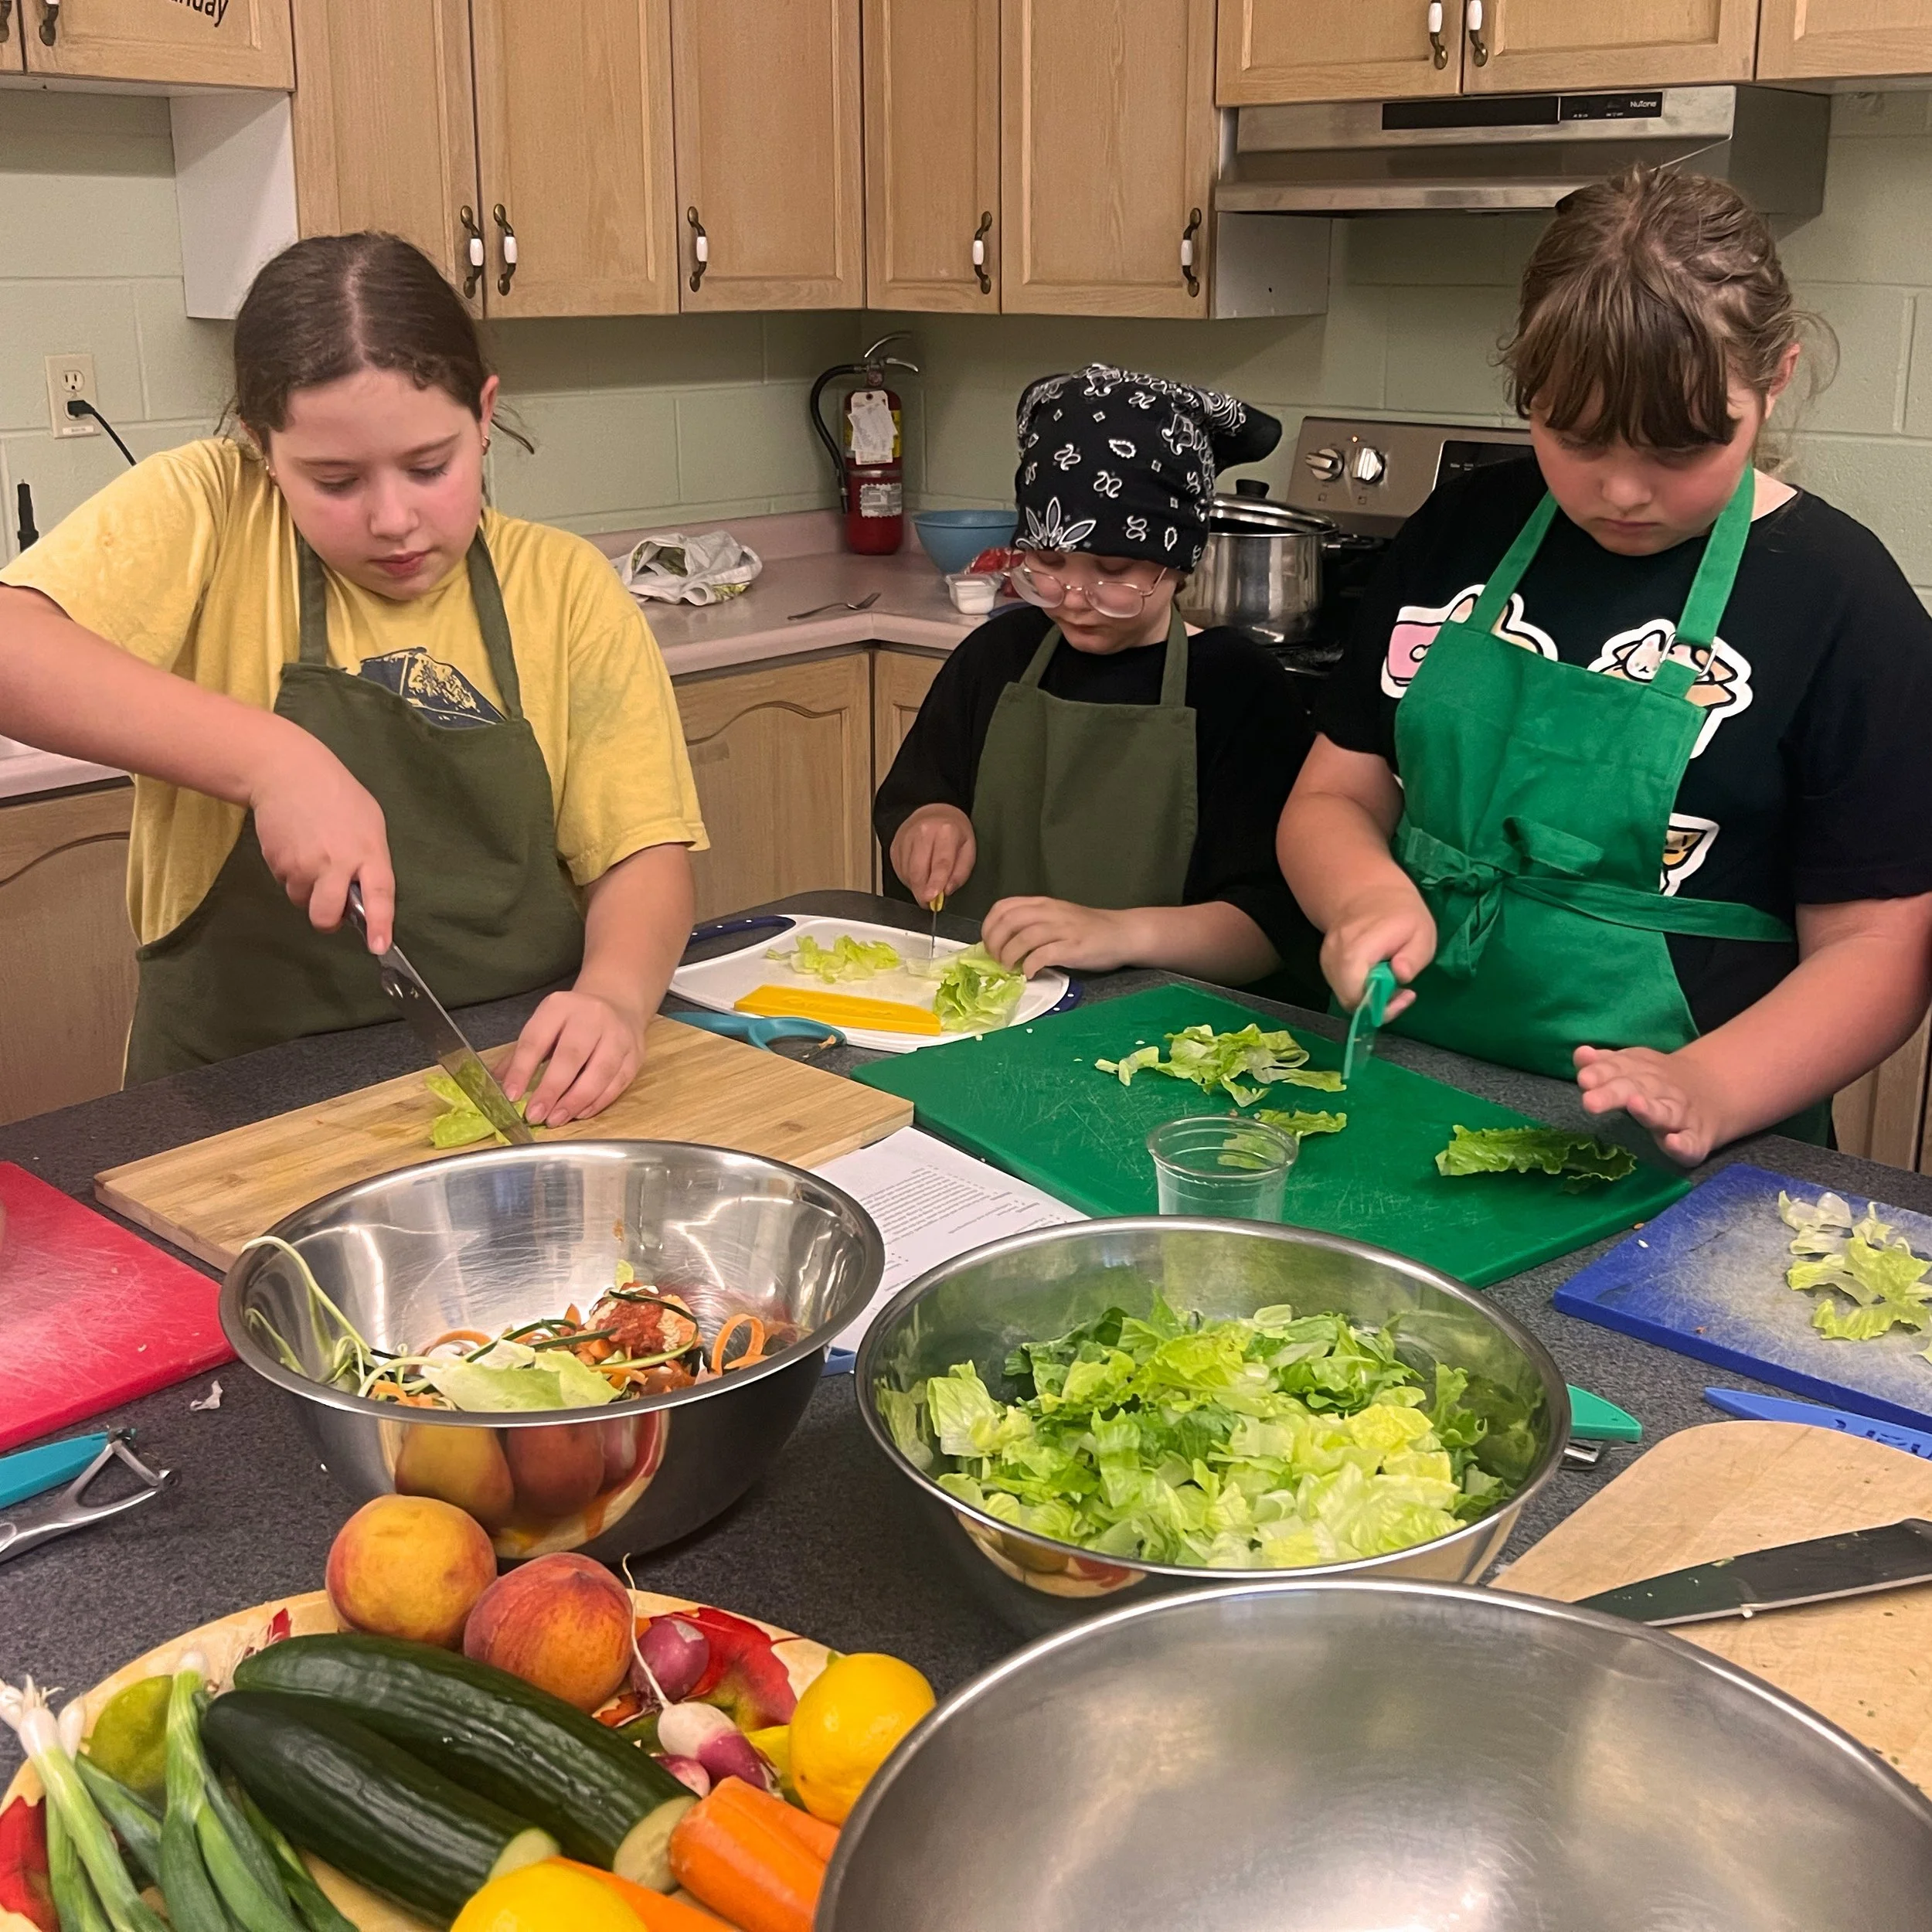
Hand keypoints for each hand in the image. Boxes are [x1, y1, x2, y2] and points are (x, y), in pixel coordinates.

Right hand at [249, 731, 396, 951]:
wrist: (287, 772)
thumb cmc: (338, 795)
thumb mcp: (369, 822)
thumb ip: (371, 859)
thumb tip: (365, 891)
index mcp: (368, 852)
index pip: (378, 895)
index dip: (379, 925)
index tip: (379, 947)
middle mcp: (335, 863)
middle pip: (326, 916)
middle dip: (327, 920)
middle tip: (331, 906)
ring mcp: (302, 865)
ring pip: (303, 901)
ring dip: (308, 889)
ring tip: (313, 854)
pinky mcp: (277, 862)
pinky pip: (287, 883)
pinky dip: (292, 873)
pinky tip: (296, 846)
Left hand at [501, 989, 647, 1126]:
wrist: (617, 1004)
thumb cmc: (572, 1021)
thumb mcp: (544, 1026)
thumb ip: (521, 1054)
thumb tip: (496, 1084)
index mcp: (560, 1006)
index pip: (537, 1040)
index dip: (522, 1069)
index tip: (511, 1096)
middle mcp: (591, 1017)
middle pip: (571, 1056)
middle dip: (552, 1089)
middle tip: (535, 1115)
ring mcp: (618, 1035)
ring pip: (600, 1071)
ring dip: (576, 1100)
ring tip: (557, 1119)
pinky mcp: (635, 1054)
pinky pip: (617, 1082)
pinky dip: (598, 1101)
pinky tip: (580, 1113)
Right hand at [891, 804, 974, 908]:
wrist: (933, 813)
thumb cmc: (953, 833)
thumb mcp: (968, 849)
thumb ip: (960, 873)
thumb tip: (947, 891)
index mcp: (946, 831)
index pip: (940, 862)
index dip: (935, 882)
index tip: (931, 898)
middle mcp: (923, 832)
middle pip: (919, 870)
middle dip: (923, 892)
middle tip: (929, 903)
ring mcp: (906, 839)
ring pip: (907, 873)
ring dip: (917, 887)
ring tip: (928, 884)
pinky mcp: (895, 847)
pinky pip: (900, 871)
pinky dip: (909, 880)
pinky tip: (919, 875)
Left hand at [981, 897, 1140, 975]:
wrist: (1122, 933)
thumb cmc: (1087, 929)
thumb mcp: (1056, 918)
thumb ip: (1032, 925)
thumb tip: (1003, 944)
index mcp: (1043, 904)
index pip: (1004, 907)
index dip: (989, 926)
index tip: (988, 944)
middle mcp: (1050, 912)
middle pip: (1009, 921)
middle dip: (995, 943)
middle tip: (997, 960)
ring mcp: (1063, 929)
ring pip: (1023, 937)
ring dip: (1010, 955)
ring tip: (1010, 968)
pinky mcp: (1074, 947)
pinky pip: (1044, 955)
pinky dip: (1031, 966)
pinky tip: (1030, 974)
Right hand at [1318, 879, 1435, 1018]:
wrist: (1368, 893)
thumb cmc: (1401, 915)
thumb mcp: (1422, 932)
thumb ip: (1414, 957)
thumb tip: (1401, 976)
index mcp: (1359, 947)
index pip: (1356, 993)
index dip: (1380, 1005)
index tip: (1406, 995)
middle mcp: (1336, 955)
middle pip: (1348, 999)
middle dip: (1375, 1004)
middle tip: (1398, 990)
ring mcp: (1327, 958)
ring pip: (1344, 995)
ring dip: (1368, 996)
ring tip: (1389, 980)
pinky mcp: (1326, 962)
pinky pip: (1342, 986)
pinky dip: (1359, 988)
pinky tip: (1375, 975)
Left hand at [1574, 1044, 1728, 1166]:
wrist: (1714, 1091)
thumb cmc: (1655, 1083)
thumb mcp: (1632, 1067)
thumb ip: (1605, 1064)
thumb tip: (1581, 1054)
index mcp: (1641, 1071)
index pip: (1619, 1068)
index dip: (1601, 1072)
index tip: (1583, 1079)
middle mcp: (1661, 1091)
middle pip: (1637, 1089)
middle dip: (1613, 1094)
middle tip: (1589, 1101)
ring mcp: (1681, 1115)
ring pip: (1665, 1113)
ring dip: (1650, 1111)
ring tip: (1633, 1105)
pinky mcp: (1696, 1139)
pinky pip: (1691, 1143)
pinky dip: (1683, 1144)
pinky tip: (1672, 1143)